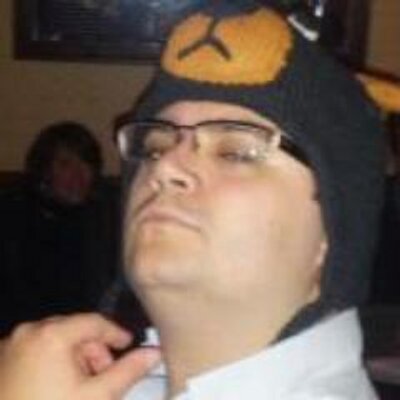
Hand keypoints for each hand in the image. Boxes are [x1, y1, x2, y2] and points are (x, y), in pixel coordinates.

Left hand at [0, 313, 159, 399]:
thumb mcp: (97, 396)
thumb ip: (128, 370)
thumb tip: (155, 353)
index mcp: (50, 335)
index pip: (94, 322)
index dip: (115, 333)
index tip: (128, 345)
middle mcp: (27, 332)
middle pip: (74, 330)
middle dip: (93, 350)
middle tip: (102, 375)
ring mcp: (10, 346)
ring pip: (55, 339)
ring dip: (74, 357)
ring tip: (80, 385)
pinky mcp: (2, 360)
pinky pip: (37, 349)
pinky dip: (53, 361)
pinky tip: (58, 386)